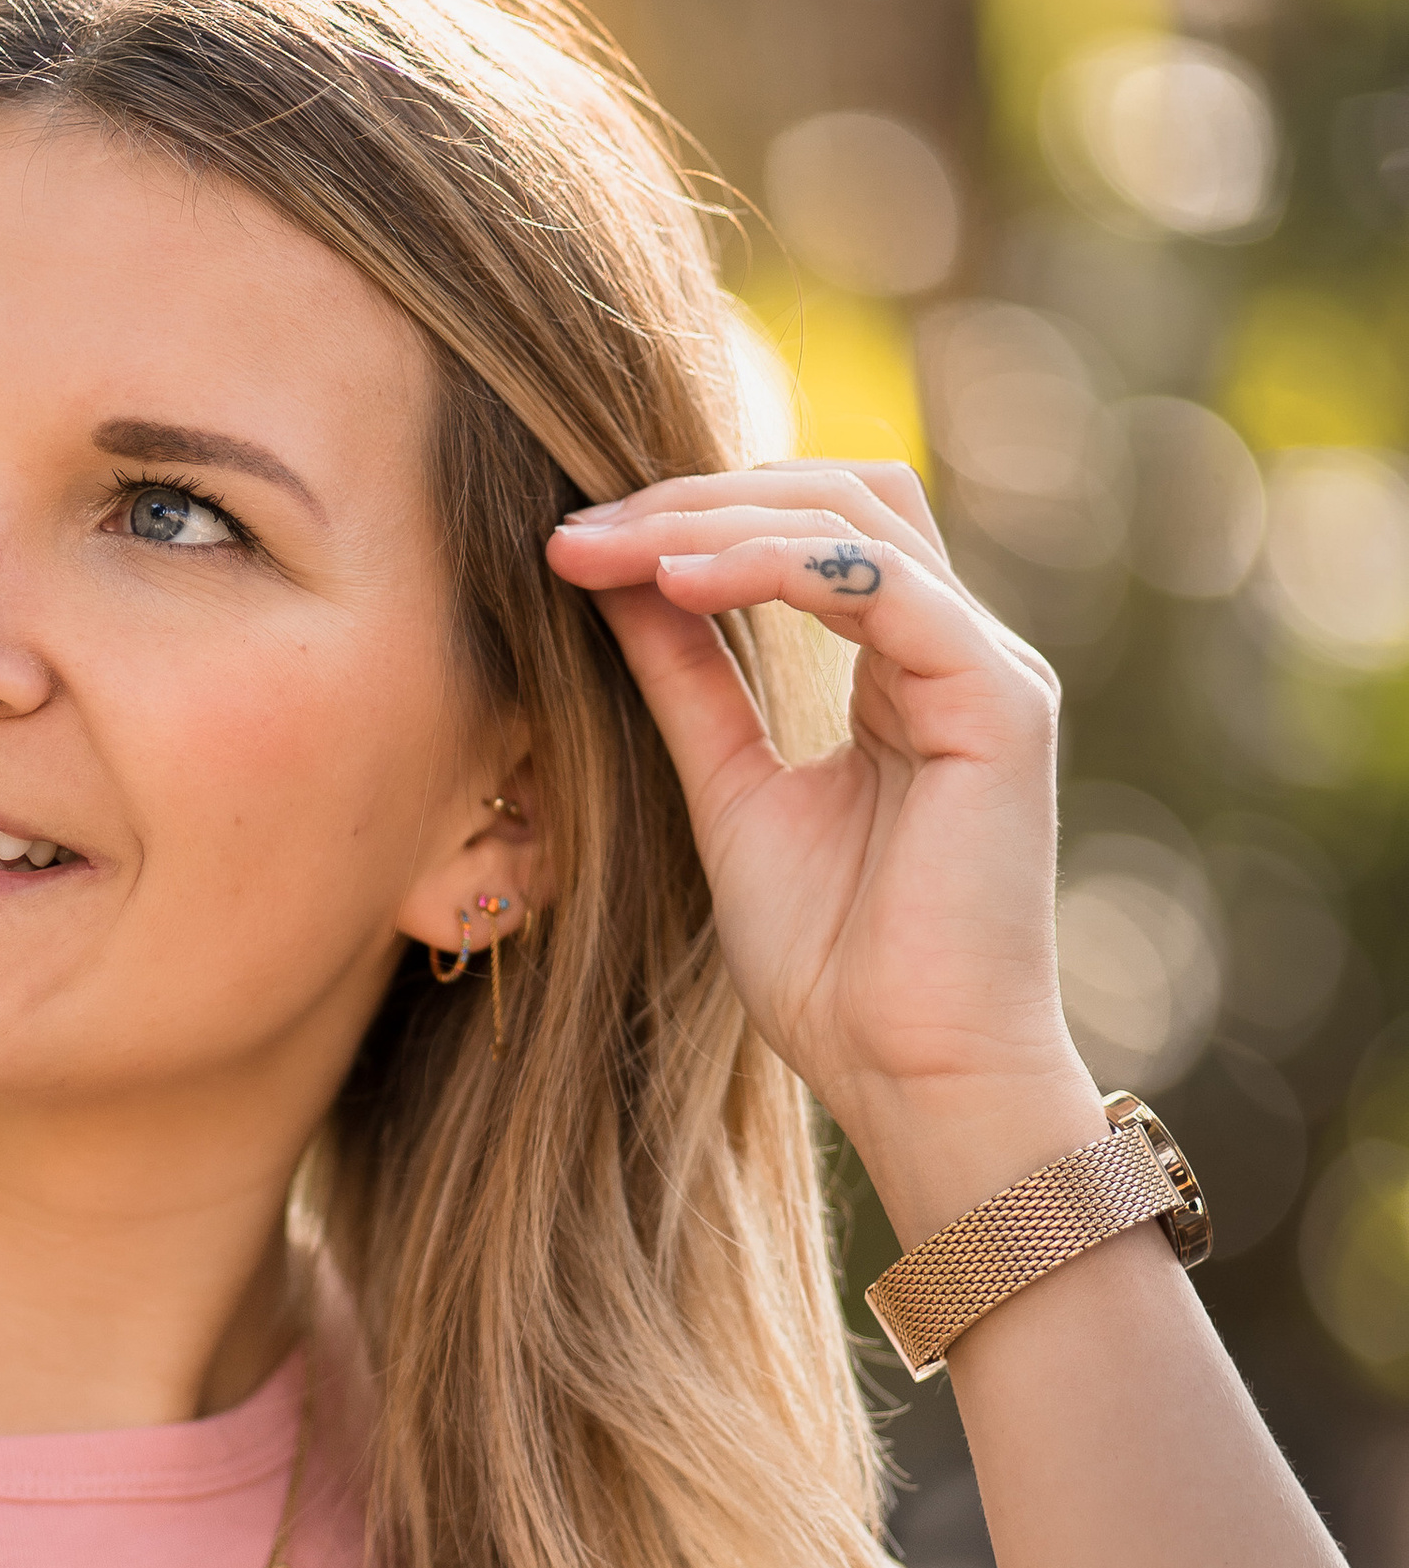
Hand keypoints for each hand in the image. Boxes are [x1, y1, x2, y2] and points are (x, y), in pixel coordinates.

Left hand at [544, 460, 1092, 1164]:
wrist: (913, 1075)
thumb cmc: (835, 970)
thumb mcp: (729, 795)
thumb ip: (688, 685)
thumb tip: (615, 584)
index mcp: (906, 672)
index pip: (811, 531)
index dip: (691, 519)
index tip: (569, 546)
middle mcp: (955, 652)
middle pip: (841, 492)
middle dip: (699, 496)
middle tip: (580, 529)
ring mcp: (987, 670)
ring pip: (859, 517)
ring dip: (722, 518)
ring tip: (613, 548)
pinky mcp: (999, 702)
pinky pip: (887, 584)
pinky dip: (777, 566)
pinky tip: (681, 584)